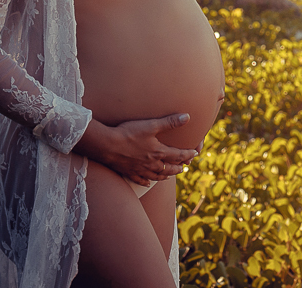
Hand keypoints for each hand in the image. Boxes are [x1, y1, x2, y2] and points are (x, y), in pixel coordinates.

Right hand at [73, 113, 198, 185]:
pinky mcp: (128, 172)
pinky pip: (140, 180)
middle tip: (184, 167)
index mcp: (158, 152)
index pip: (178, 155)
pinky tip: (148, 183)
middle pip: (168, 168)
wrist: (107, 145)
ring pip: (156, 176)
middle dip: (178, 167)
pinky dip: (146, 182)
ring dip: (165, 175)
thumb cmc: (129, 133)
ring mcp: (140, 170)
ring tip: (170, 175)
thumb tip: (187, 117)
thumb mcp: (151, 125)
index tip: (194, 154)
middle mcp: (151, 164)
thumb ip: (170, 122)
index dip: (187, 154)